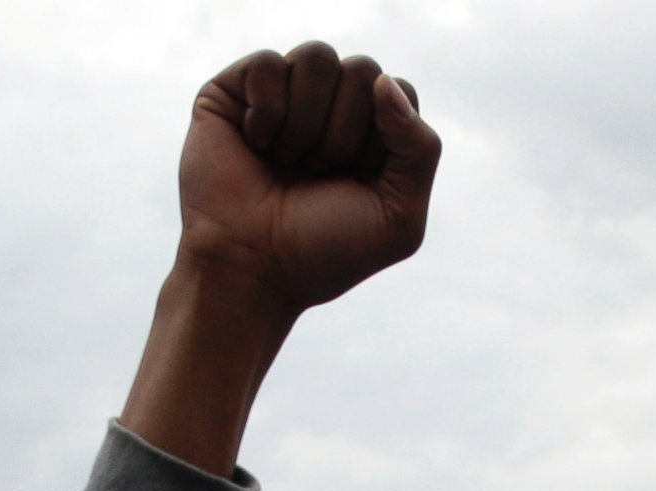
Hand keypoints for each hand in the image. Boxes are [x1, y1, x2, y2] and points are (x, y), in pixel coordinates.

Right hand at [177, 46, 438, 312]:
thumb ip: (420, 149)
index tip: (357, 180)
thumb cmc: (326, 250)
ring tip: (287, 163)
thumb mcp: (399, 215)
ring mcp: (284, 95)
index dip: (382, 137)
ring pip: (317, 57)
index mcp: (373, 132)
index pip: (398, 90)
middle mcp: (330, 106)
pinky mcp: (236, 90)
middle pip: (362, 70)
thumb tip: (383, 83)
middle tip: (317, 174)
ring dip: (306, 124)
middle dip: (343, 133)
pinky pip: (268, 64)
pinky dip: (267, 114)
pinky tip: (256, 146)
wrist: (252, 269)